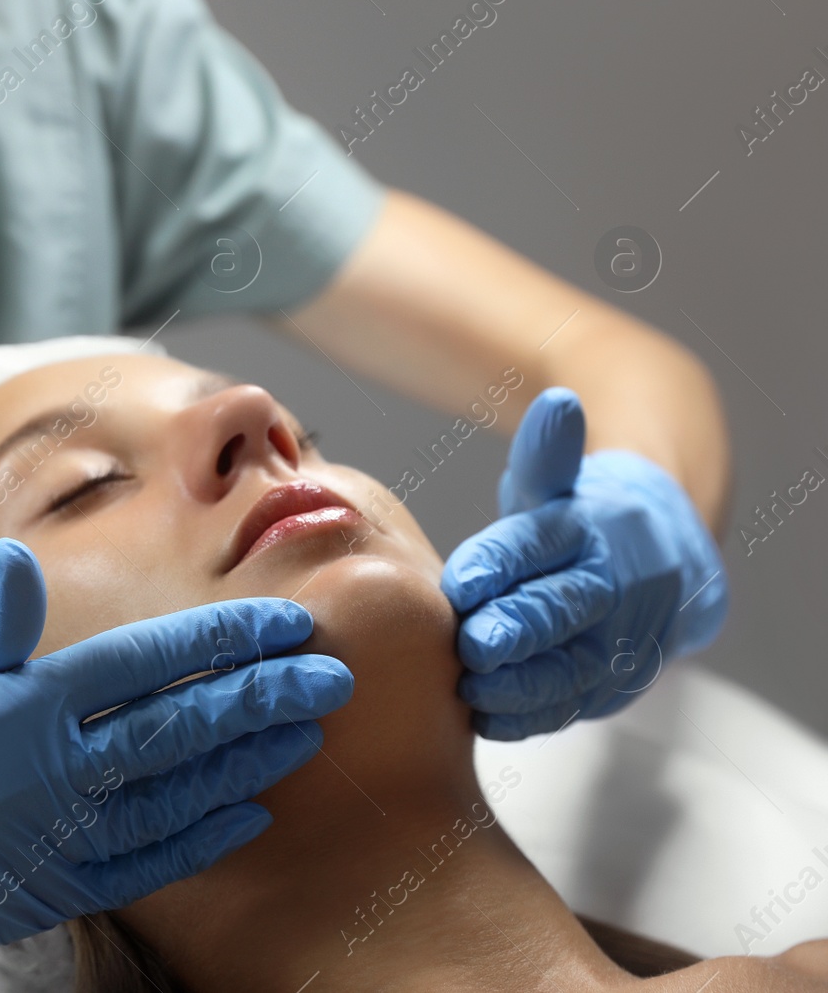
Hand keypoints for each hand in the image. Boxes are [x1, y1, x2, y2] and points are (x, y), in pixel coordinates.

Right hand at [0, 538, 352, 973]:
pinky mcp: (31, 896)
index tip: (283, 625)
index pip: (144, 666)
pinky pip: (137, 870)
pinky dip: (197, 841)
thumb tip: (34, 558)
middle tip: (331, 674)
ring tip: (305, 735)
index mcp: (11, 708)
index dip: (223, 643)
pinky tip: (246, 815)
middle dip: (261, 699)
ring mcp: (40, 846)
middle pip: (178, 734)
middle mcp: (38, 779)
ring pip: (173, 803)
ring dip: (247, 765)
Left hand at [440, 388, 727, 740]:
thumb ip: (546, 454)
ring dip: (523, 683)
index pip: (540, 544)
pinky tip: (490, 717)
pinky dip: (534, 715)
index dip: (499, 564)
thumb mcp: (558, 482)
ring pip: (572, 667)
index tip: (459, 583)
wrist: (662, 559)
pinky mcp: (617, 683)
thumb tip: (558, 404)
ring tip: (473, 687)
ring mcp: (622, 639)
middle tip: (472, 643)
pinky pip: (575, 704)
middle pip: (563, 608)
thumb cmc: (580, 520)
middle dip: (518, 628)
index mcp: (591, 529)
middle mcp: (616, 584)